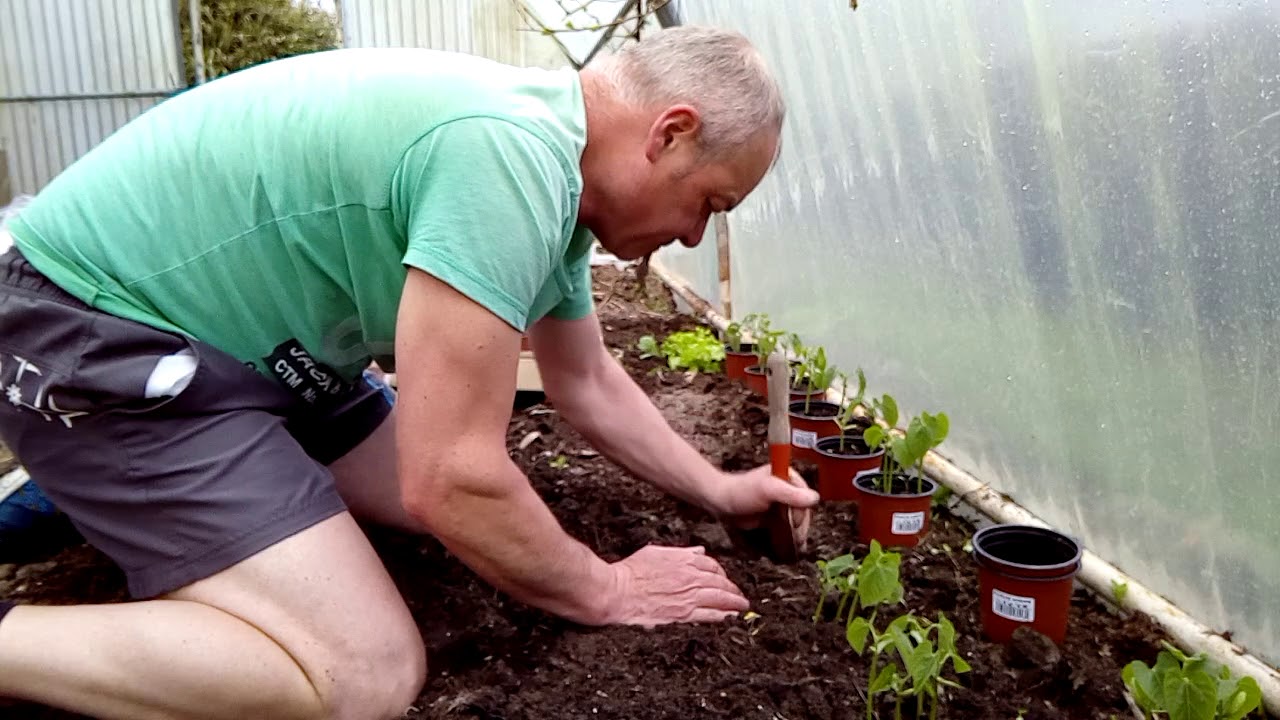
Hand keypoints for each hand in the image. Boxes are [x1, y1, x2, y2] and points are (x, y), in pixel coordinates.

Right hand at [595, 545, 749, 626]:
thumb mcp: (656, 552)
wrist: (618, 592)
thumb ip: (680, 552)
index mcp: (683, 561)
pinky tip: (729, 616)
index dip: (720, 571)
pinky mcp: (682, 614)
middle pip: (720, 582)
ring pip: (719, 598)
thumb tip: (698, 551)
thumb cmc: (631, 572)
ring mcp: (688, 597)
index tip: (723, 576)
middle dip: (732, 588)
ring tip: (741, 605)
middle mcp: (690, 578)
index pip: (711, 564)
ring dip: (733, 602)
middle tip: (738, 593)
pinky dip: (722, 615)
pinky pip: (708, 615)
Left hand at [709, 465, 818, 550]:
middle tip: (796, 540)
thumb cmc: (741, 491)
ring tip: (795, 546)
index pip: (805, 496)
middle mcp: (787, 489)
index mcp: (789, 477)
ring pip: (796, 521)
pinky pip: (786, 527)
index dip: (802, 511)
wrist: (722, 501)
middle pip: (802, 510)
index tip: (794, 523)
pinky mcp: (774, 515)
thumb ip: (790, 493)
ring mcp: (781, 503)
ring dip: (796, 533)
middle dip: (800, 526)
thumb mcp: (767, 489)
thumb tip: (814, 498)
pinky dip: (788, 536)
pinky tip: (789, 546)